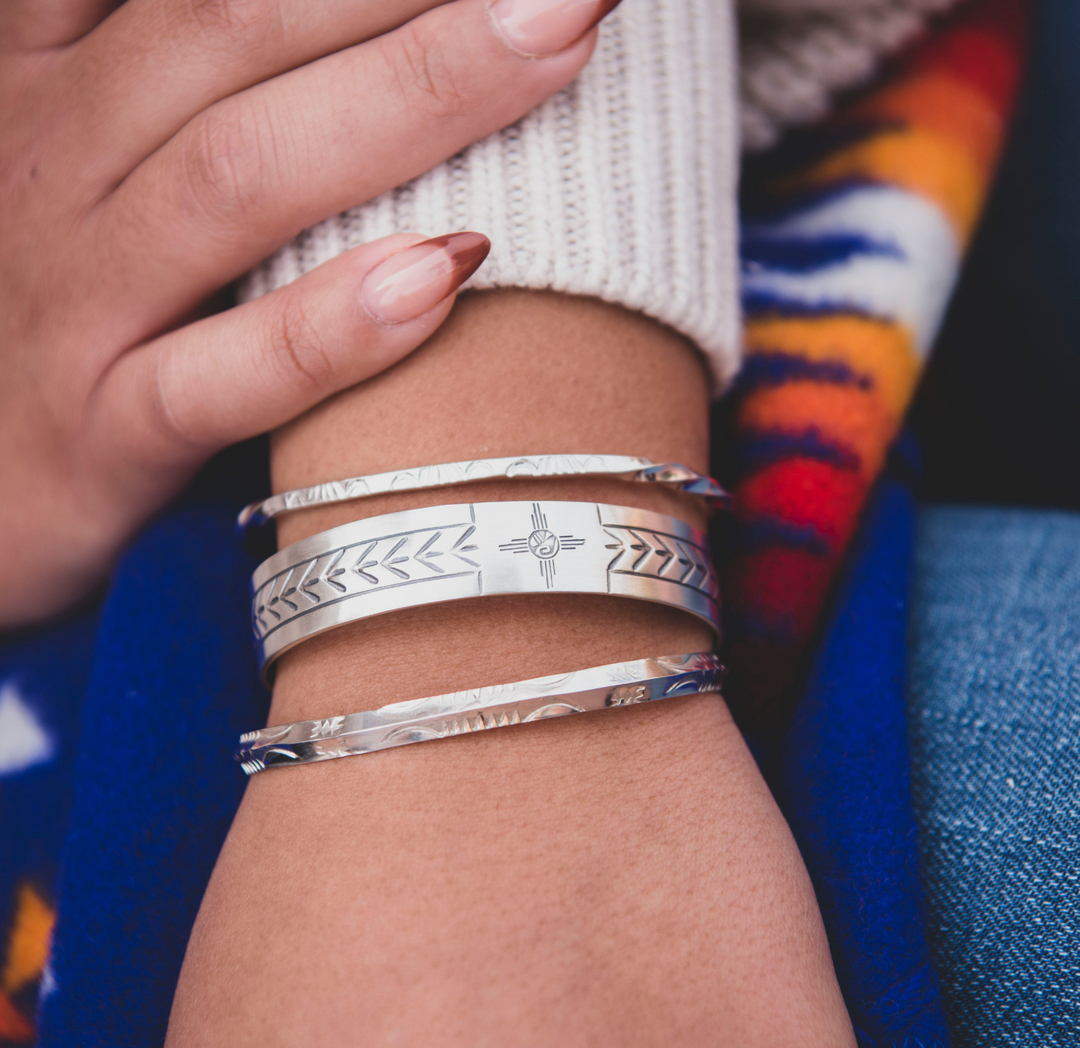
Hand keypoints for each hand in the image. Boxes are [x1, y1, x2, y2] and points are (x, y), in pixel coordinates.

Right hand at [0, 0, 611, 625]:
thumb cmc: (63, 304)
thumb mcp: (101, 158)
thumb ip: (180, 74)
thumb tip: (322, 26)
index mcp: (63, 84)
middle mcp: (63, 167)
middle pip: (237, 36)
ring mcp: (79, 302)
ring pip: (240, 179)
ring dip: (407, 105)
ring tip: (553, 46)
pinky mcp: (105, 430)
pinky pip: (218, 378)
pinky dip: (329, 329)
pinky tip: (443, 278)